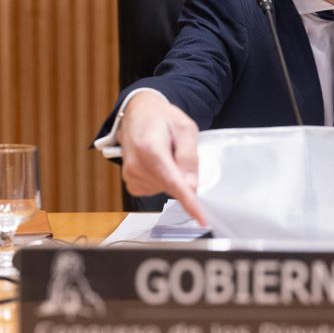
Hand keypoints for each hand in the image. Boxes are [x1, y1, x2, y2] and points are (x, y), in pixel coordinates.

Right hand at [117, 91, 205, 224]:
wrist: (138, 113)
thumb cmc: (162, 118)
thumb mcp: (185, 128)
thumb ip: (189, 157)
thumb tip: (191, 187)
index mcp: (150, 149)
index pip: (173, 183)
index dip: (189, 203)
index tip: (202, 219)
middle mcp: (136, 166)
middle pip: (173, 186)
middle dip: (183, 175)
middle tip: (177, 150)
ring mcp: (131, 176)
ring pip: (167, 189)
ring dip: (173, 175)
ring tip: (165, 152)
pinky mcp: (131, 183)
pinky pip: (157, 189)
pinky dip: (163, 179)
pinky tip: (158, 162)